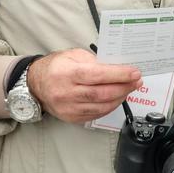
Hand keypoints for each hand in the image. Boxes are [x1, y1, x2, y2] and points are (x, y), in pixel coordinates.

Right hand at [26, 49, 142, 123]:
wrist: (37, 83)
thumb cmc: (57, 67)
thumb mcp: (74, 55)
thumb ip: (96, 60)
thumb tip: (119, 67)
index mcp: (66, 73)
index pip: (97, 75)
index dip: (119, 74)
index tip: (135, 73)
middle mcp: (66, 93)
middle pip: (102, 93)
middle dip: (124, 87)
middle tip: (137, 81)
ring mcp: (68, 108)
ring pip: (102, 106)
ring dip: (120, 98)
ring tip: (129, 88)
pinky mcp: (71, 117)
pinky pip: (97, 114)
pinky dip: (110, 106)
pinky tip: (117, 98)